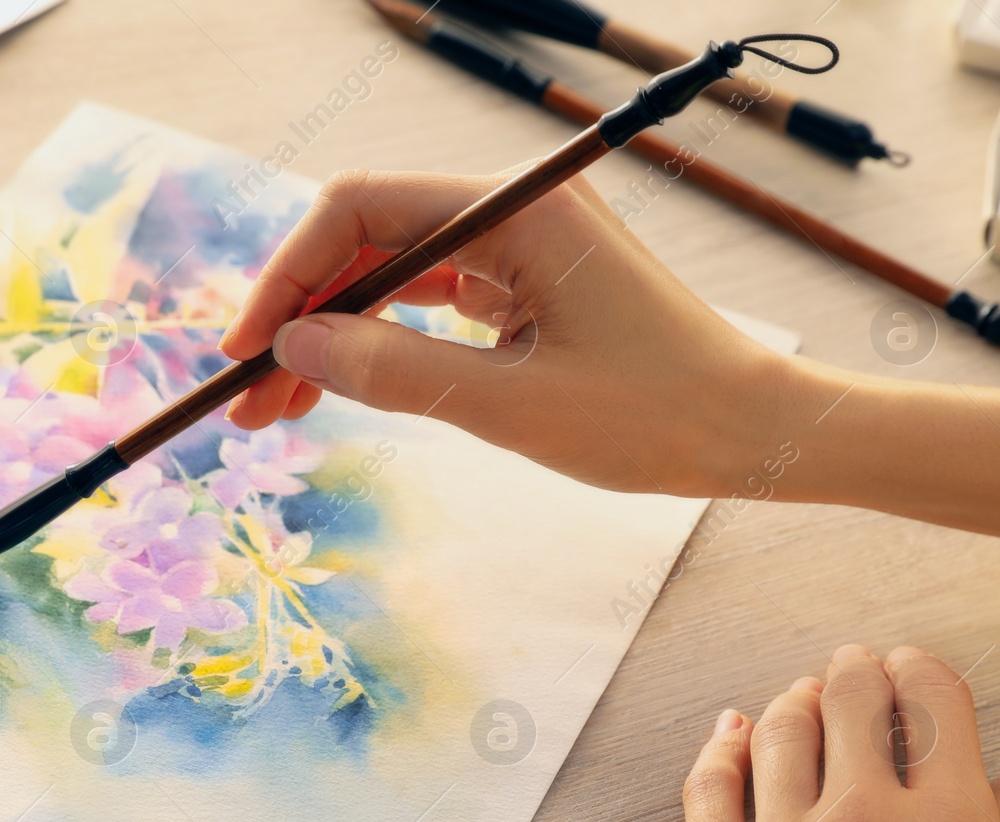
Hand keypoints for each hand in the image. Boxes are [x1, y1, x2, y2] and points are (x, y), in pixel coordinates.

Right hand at [219, 168, 800, 496]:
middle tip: (248, 396)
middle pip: (367, 238)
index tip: (245, 347)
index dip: (289, 274)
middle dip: (301, 312)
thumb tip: (294, 346)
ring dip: (332, 333)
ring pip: (390, 273)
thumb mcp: (513, 405)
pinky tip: (341, 385)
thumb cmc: (658, 416)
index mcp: (518, 210)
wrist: (755, 434)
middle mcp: (512, 211)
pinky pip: (427, 300)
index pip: (362, 208)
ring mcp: (517, 247)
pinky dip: (380, 342)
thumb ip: (396, 370)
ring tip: (279, 407)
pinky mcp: (524, 285)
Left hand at [683, 645, 999, 821]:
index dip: (920, 671)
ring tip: (803, 694)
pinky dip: (721, 747)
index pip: (933, 703)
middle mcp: (864, 820)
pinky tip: (732, 733)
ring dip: (795, 700)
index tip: (912, 670)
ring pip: (781, 731)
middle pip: (849, 698)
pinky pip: (708, 787)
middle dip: (854, 672)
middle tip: (854, 668)